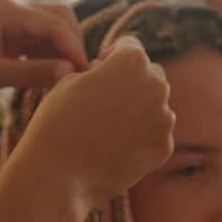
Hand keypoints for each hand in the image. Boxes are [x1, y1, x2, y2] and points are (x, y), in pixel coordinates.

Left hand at [0, 0, 88, 134]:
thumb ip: (31, 71)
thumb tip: (69, 70)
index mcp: (6, 11)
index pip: (52, 23)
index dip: (72, 46)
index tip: (84, 71)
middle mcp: (14, 14)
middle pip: (60, 20)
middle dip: (73, 44)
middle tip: (82, 73)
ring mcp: (16, 30)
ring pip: (56, 34)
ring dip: (66, 53)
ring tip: (73, 79)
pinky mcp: (18, 47)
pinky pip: (47, 48)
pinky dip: (57, 61)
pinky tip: (59, 79)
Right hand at [13, 36, 174, 207]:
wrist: (57, 175)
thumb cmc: (57, 121)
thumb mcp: (71, 80)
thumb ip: (102, 70)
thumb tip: (115, 75)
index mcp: (132, 61)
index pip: (130, 46)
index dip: (110, 56)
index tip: (97, 72)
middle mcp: (156, 85)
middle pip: (149, 74)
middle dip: (131, 81)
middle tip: (104, 101)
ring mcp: (164, 119)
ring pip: (156, 104)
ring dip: (139, 109)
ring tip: (107, 127)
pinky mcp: (164, 148)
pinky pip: (157, 133)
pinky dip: (141, 136)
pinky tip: (116, 146)